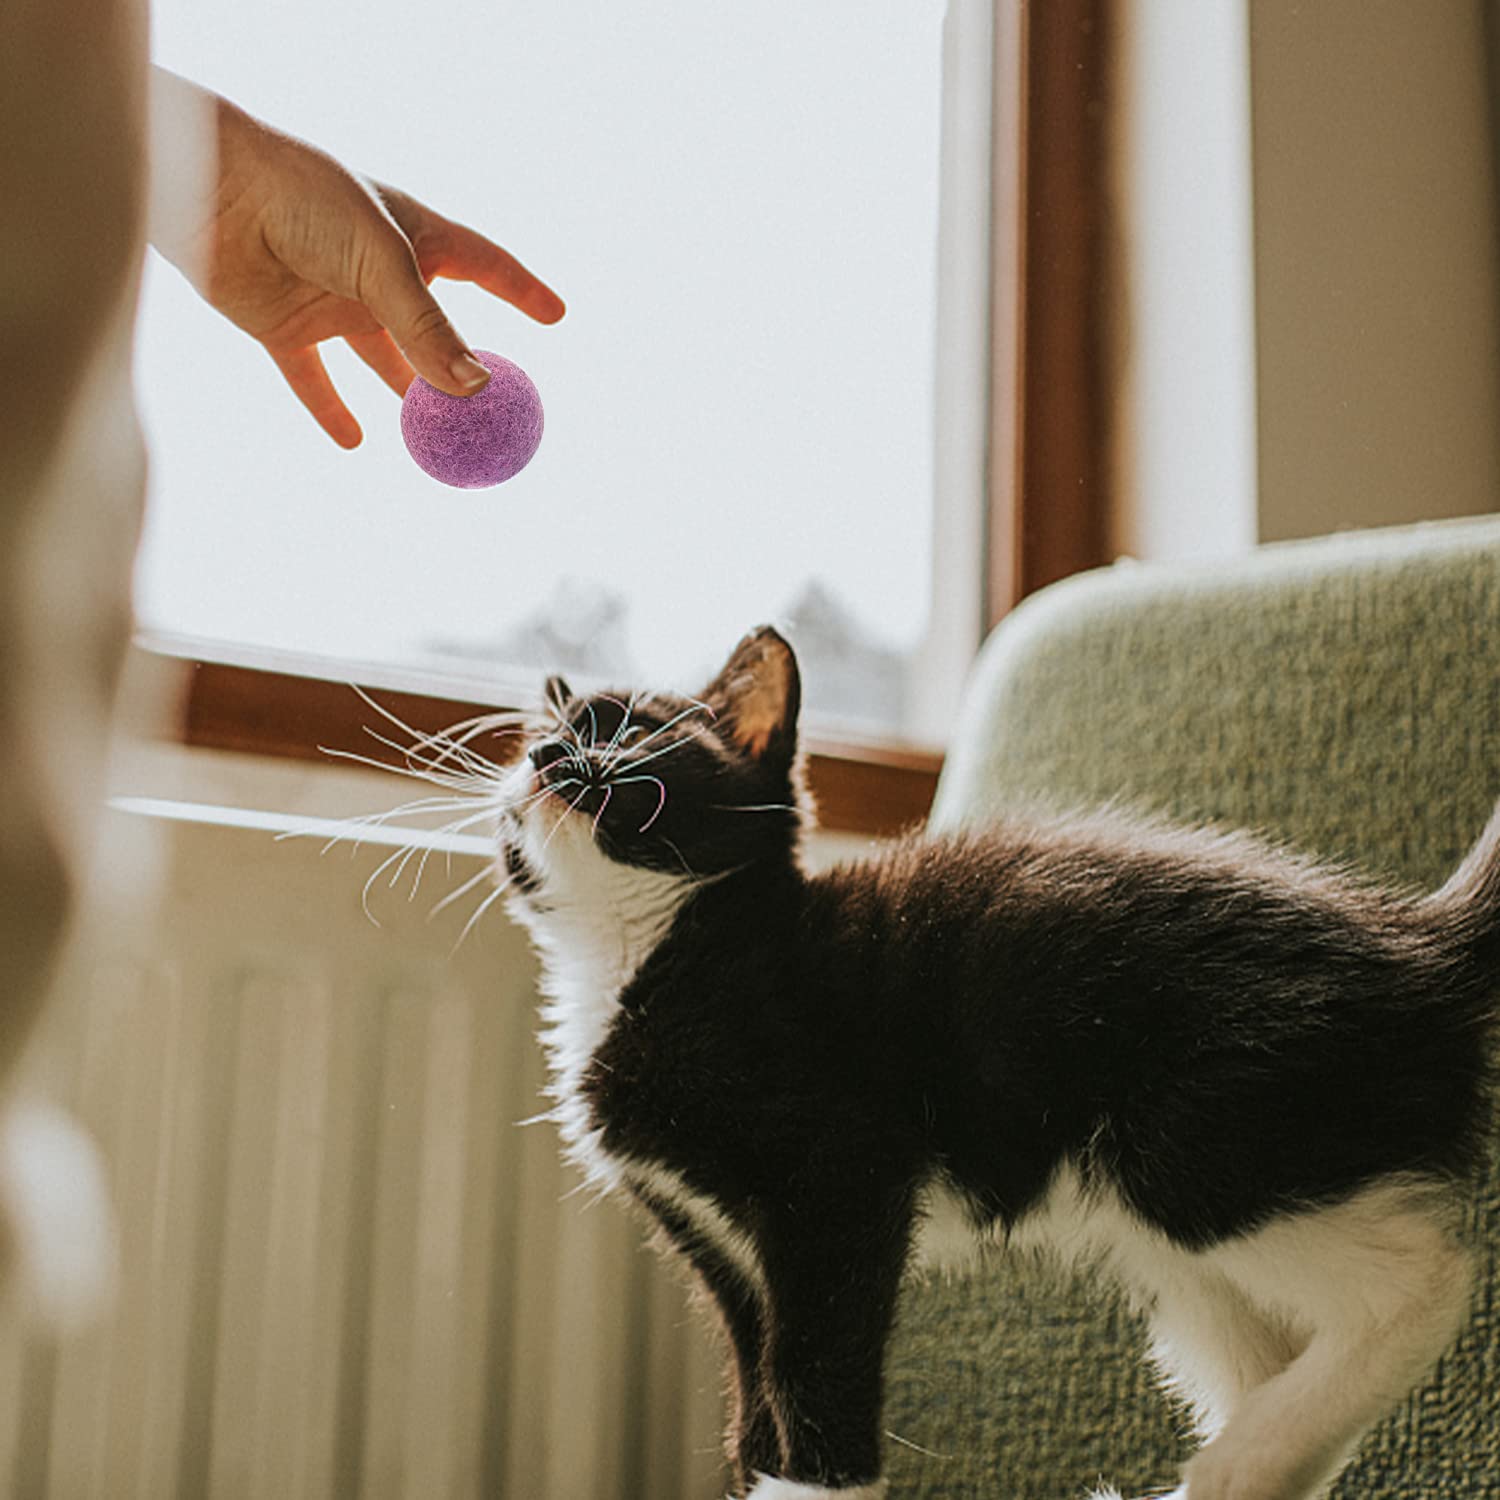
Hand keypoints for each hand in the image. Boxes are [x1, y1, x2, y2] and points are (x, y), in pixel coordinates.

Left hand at [152, 73, 563, 446]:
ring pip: (380, 360)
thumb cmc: (304, 199)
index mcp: (412, 235)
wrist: (208, 185)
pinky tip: (355, 443)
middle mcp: (376, 272)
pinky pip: (312, 379)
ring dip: (406, 394)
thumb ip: (429, 329)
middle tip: (495, 405)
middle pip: (434, 328)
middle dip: (463, 365)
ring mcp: (331, 301)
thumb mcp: (383, 263)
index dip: (520, 290)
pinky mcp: (283, 326)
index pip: (482, 264)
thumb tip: (476, 390)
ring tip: (434, 434)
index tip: (555, 317)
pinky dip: (331, 411)